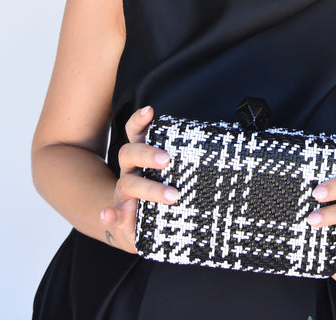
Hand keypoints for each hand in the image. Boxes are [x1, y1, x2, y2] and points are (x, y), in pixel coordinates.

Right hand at [99, 105, 177, 252]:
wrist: (139, 225)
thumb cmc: (163, 192)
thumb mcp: (175, 173)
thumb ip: (189, 160)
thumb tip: (228, 145)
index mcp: (142, 157)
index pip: (135, 132)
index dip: (139, 120)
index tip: (150, 110)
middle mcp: (130, 171)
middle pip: (129, 153)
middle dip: (146, 153)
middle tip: (167, 159)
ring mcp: (123, 193)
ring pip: (128, 183)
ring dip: (150, 188)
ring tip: (174, 195)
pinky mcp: (122, 216)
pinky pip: (114, 214)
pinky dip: (110, 214)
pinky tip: (107, 214)